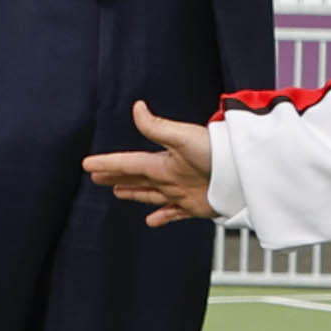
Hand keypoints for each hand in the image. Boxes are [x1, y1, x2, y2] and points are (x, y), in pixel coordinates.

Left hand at [83, 100, 218, 226]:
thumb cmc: (217, 154)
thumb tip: (137, 109)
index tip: (86, 165)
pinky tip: (153, 221)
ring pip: (151, 197)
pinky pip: (174, 213)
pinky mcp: (198, 206)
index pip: (128, 164)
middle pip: (136, 181)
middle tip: (96, 178)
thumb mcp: (183, 135)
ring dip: (134, 194)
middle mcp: (168, 185)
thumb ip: (156, 126)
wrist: (243, 176)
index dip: (106, 163)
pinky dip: (163, 216)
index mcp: (162, 168)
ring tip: (118, 193)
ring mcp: (182, 197)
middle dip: (115, 177)